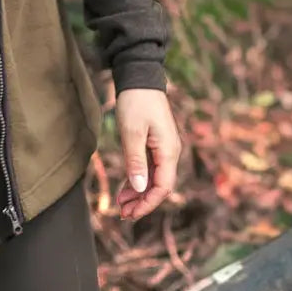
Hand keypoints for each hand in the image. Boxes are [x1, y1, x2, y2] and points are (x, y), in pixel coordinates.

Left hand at [115, 87, 180, 220]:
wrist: (139, 77)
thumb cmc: (136, 102)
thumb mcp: (132, 131)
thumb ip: (136, 161)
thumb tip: (140, 189)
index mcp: (169, 151)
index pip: (163, 187)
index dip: (147, 203)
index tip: (131, 213)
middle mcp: (170, 152)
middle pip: (159, 185)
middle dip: (142, 201)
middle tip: (122, 213)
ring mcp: (163, 148)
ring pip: (153, 178)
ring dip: (138, 192)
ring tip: (121, 204)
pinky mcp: (155, 143)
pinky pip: (149, 167)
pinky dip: (137, 178)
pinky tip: (126, 187)